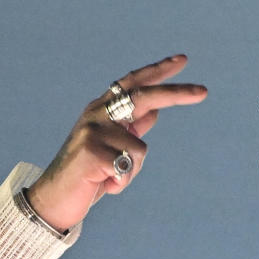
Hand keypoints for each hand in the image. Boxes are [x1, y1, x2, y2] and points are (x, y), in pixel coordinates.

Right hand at [26, 55, 206, 231]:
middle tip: (204, 92)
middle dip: (175, 94)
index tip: (182, 60)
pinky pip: (128, 168)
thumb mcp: (112, 148)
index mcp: (101, 109)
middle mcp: (96, 114)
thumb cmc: (87, 174)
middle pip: (143, 97)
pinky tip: (102, 184)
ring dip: (131, 171)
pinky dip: (121, 183)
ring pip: (140, 149)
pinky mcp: (91, 153)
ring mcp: (92, 132)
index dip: (157, 71)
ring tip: (109, 178)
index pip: (132, 83)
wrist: (54, 199)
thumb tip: (154, 113)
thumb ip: (130, 129)